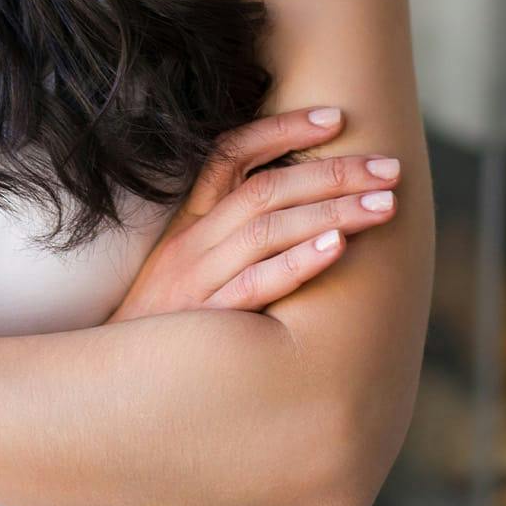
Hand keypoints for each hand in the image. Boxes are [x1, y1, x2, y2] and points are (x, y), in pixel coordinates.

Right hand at [106, 106, 399, 322]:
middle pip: (265, 188)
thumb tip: (297, 210)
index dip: (281, 129)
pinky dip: (298, 262)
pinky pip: (256, 283)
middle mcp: (192, 243)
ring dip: (331, 211)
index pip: (231, 154)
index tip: (335, 118)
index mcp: (189, 223)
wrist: (116, 387)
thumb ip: (226, 238)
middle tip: (388, 166)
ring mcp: (198, 280)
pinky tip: (337, 247)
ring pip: (268, 229)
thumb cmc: (163, 329)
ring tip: (384, 204)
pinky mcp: (208, 322)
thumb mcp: (184, 270)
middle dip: (332, 172)